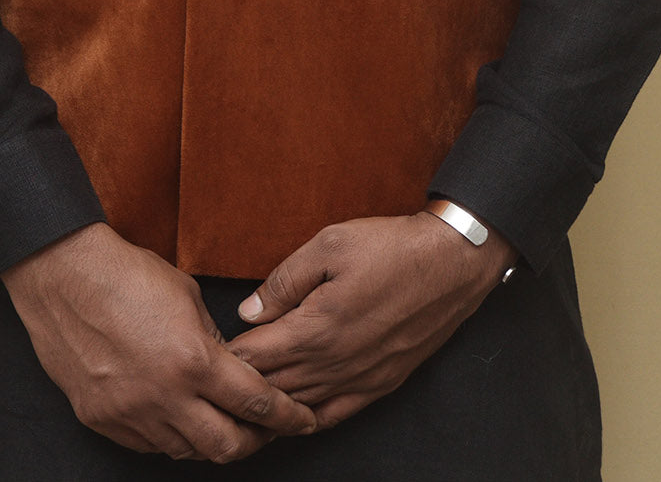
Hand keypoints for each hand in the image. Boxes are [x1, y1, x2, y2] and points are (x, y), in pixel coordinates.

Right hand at [1, 222, 318, 461]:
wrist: (65, 277)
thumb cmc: (129, 275)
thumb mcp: (187, 297)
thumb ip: (212, 340)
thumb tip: (229, 369)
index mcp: (194, 360)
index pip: (256, 403)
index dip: (287, 416)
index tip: (303, 419)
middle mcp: (165, 396)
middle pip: (227, 446)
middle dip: (255, 442)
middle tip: (265, 430)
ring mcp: (131, 414)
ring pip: (187, 452)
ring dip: (211, 440)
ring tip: (221, 421)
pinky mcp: (103, 420)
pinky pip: (149, 444)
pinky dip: (171, 435)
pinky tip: (178, 416)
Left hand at [224, 210, 515, 430]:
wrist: (453, 264)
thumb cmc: (391, 247)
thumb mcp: (329, 244)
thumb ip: (283, 281)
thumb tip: (248, 312)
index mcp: (315, 328)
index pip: (254, 357)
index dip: (227, 355)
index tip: (207, 350)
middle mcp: (334, 363)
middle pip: (272, 387)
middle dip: (242, 384)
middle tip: (216, 379)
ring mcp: (359, 378)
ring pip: (300, 406)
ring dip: (271, 404)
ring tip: (245, 399)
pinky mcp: (381, 383)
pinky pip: (335, 414)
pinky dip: (309, 417)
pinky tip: (294, 414)